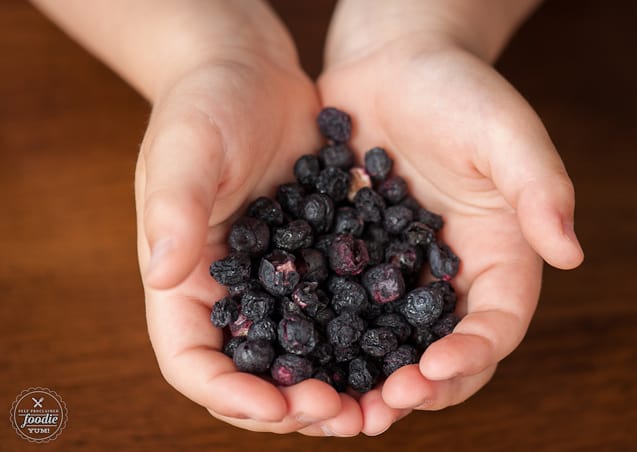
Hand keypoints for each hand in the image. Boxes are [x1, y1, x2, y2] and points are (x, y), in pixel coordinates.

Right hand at [134, 40, 362, 433]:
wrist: (253, 74)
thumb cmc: (203, 105)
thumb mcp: (185, 149)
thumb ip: (174, 209)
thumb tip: (165, 274)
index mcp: (187, 283)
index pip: (193, 362)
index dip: (229, 394)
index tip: (275, 406)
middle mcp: (232, 295)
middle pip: (253, 376)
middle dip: (294, 405)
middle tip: (343, 412)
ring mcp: (279, 284)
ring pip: (304, 358)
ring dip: (338, 387)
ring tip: (378, 402)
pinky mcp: (319, 265)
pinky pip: (341, 316)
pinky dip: (365, 343)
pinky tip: (401, 351)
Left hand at [312, 8, 583, 434]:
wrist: (392, 63)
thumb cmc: (458, 90)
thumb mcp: (506, 134)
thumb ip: (540, 188)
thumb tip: (571, 253)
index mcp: (499, 258)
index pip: (496, 325)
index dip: (472, 355)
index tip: (433, 369)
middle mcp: (450, 276)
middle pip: (442, 351)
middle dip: (417, 387)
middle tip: (379, 409)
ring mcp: (400, 272)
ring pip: (388, 343)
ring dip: (366, 380)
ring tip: (336, 407)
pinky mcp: (355, 258)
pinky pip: (341, 306)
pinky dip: (324, 337)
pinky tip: (296, 355)